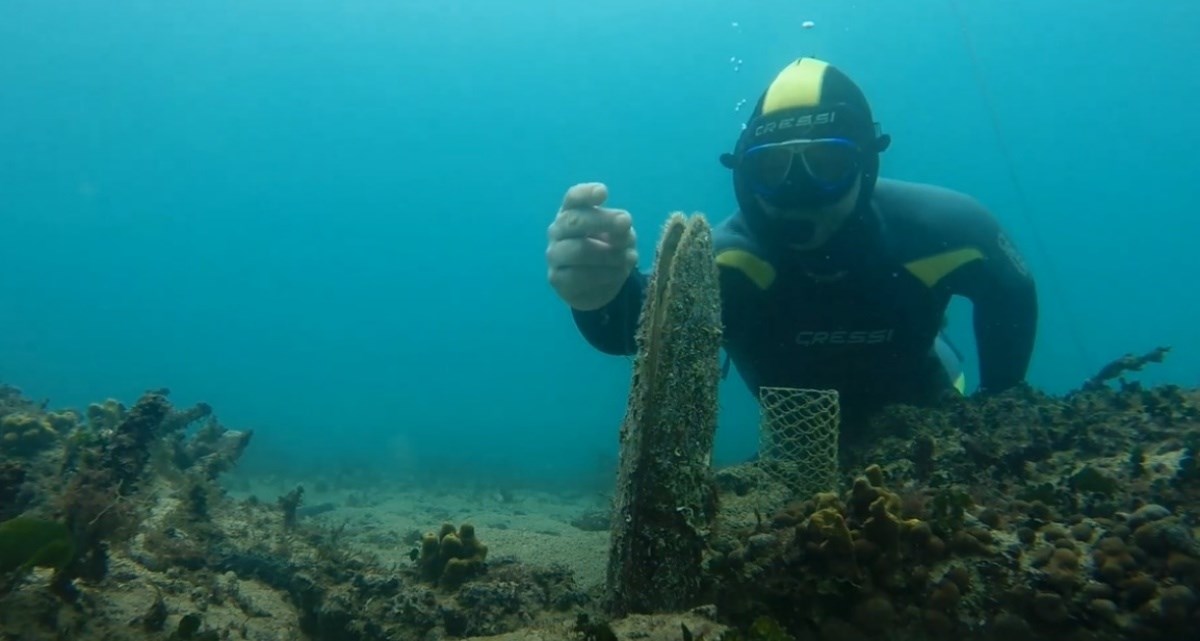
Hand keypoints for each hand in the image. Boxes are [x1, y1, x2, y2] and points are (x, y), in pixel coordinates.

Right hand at [546, 182, 637, 310]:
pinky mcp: (557, 279)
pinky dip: (606, 274)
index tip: (604, 192)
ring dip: (609, 254)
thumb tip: (622, 226)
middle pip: (574, 221)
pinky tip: (618, 273)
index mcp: (571, 212)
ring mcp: (554, 255)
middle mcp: (557, 230)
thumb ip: (620, 228)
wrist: (598, 284)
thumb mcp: (620, 235)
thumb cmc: (607, 249)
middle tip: (626, 222)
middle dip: (602, 220)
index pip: (573, 198)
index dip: (586, 194)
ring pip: (579, 250)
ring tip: (628, 257)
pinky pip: (581, 276)